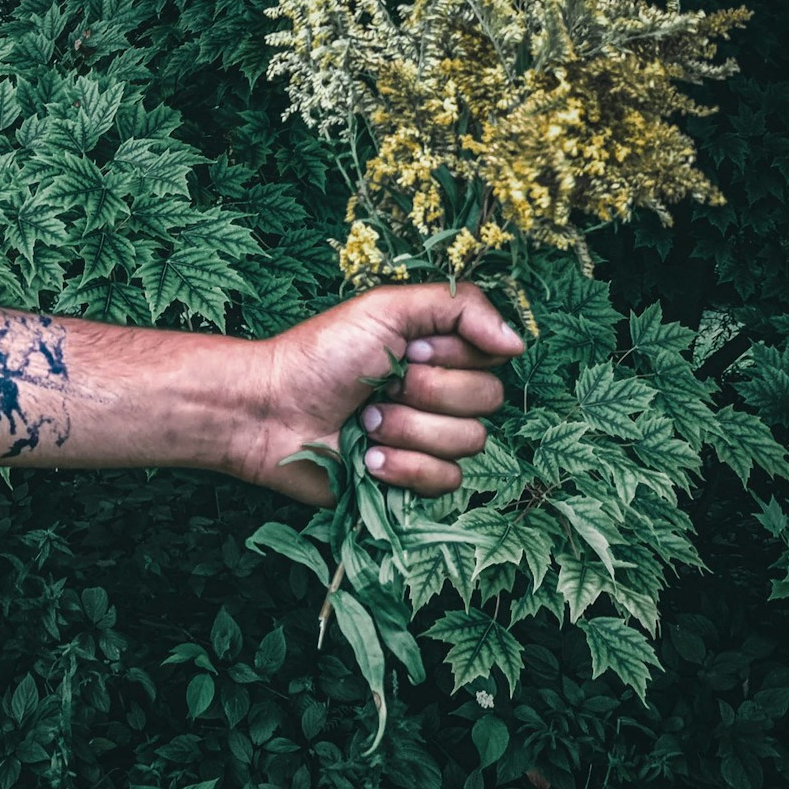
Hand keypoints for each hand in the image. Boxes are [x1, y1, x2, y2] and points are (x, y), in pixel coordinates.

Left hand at [231, 284, 524, 503]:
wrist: (269, 412)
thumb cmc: (320, 356)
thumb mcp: (385, 309)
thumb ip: (459, 307)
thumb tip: (518, 343)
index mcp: (439, 351)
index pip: (493, 357)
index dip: (452, 356)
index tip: (407, 349)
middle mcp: (440, 394)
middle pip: (487, 401)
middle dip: (426, 393)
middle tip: (380, 387)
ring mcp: (427, 438)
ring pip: (468, 443)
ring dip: (409, 431)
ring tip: (365, 423)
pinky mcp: (410, 479)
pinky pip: (445, 481)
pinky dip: (403, 467)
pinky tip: (367, 458)